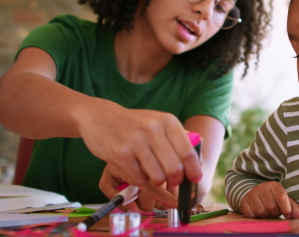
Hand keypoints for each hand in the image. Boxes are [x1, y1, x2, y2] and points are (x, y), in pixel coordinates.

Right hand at [80, 106, 200, 206]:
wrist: (100, 116)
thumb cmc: (134, 125)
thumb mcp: (158, 122)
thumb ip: (178, 138)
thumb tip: (198, 162)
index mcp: (168, 121)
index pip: (188, 152)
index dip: (194, 170)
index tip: (195, 179)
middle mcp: (153, 129)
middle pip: (175, 169)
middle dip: (176, 180)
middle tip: (172, 182)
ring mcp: (136, 141)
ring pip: (157, 177)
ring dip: (156, 181)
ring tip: (151, 175)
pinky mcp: (120, 154)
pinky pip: (138, 179)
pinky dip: (139, 180)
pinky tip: (135, 170)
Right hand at [240, 181, 298, 218]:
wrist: (253, 192)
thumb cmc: (272, 198)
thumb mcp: (284, 200)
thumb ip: (293, 207)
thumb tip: (297, 216)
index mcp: (274, 186)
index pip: (282, 197)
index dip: (286, 209)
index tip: (288, 215)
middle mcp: (262, 187)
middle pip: (272, 207)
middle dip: (275, 213)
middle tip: (274, 212)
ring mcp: (251, 194)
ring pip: (261, 212)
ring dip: (265, 216)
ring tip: (266, 212)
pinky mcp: (243, 202)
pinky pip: (251, 215)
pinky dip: (256, 217)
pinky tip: (257, 213)